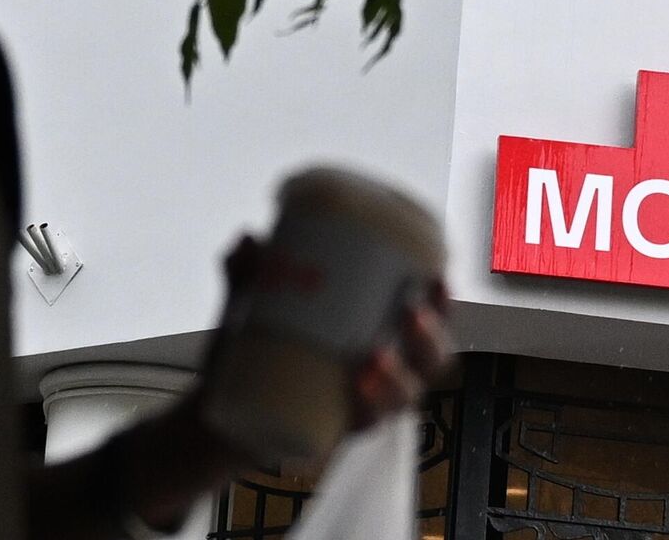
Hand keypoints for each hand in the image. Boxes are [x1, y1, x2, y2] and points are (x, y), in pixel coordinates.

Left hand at [218, 235, 456, 432]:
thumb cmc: (258, 347)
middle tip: (410, 313)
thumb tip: (246, 240)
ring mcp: (367, 400)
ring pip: (407, 393)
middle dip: (430, 336)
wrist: (225, 411)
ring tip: (374, 357)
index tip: (437, 277)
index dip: (442, 300)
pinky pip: (370, 423)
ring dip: (399, 376)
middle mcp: (384, 366)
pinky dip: (370, 408)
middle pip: (431, 357)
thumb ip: (248, 273)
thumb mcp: (253, 304)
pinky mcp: (343, 427)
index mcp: (378, 327)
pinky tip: (358, 393)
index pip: (428, 314)